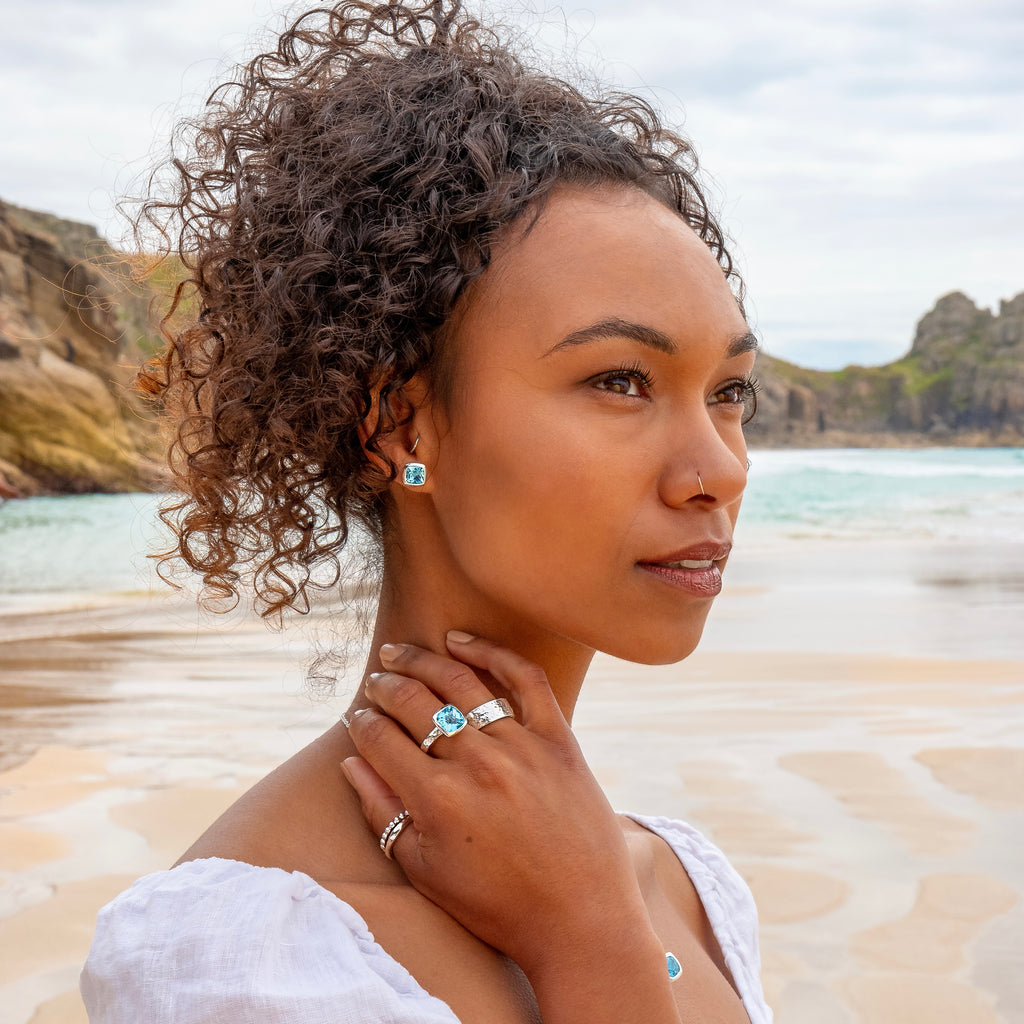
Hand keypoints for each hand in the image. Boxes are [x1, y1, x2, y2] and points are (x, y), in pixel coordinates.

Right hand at [343, 632, 654, 979]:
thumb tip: (351, 763)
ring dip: (423, 660)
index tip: (356, 717)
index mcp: (436, 800)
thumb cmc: (497, 904)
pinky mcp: (559, 738)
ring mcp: (520, 746)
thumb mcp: (426, 872)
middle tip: (376, 678)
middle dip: (386, 685)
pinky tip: (462, 642)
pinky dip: (492, 652)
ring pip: (461, 682)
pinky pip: (525, 679)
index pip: (381, 739)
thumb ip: (383, 813)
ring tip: (402, 651)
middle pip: (415, 702)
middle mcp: (475, 764)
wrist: (580, 918)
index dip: (361, 723)